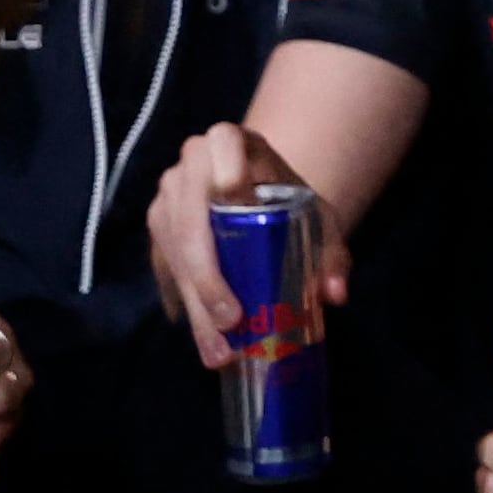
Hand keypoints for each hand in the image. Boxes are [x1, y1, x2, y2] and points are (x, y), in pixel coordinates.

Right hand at [150, 125, 338, 366]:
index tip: (234, 195)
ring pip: (174, 251)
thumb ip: (332, 253)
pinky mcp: (157, 230)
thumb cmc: (288, 199)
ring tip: (219, 350)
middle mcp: (191, 164)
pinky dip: (185, 304)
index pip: (223, 141)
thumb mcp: (318, 218)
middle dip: (207, 275)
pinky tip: (204, 338)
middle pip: (191, 219)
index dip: (226, 167)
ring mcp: (167, 198)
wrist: (254, 194)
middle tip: (230, 321)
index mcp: (233, 142)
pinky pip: (165, 269)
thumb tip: (335, 295)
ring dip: (195, 303)